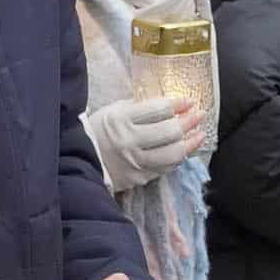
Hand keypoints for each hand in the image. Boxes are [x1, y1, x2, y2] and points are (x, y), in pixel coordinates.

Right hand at [84, 94, 206, 188]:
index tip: (190, 101)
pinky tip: (182, 151)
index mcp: (121, 119)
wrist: (79, 159)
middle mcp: (129, 141)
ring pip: (172, 154)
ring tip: (199, 135)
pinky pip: (164, 168)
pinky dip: (176, 158)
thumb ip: (141, 108)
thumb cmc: (100, 130)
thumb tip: (171, 105)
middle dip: (189, 122)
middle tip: (199, 115)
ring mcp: (135, 162)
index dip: (178, 104)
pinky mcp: (138, 177)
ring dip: (190, 144)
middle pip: (169, 132)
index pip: (158, 110)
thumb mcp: (115, 111)